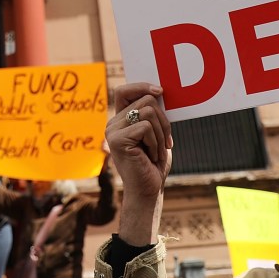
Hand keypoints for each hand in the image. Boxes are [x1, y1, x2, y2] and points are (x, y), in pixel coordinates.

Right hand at [108, 83, 172, 201]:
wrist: (148, 191)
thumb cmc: (153, 165)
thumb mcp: (155, 135)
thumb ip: (152, 114)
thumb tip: (158, 90)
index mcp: (120, 120)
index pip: (124, 90)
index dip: (141, 86)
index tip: (160, 91)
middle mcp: (113, 124)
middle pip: (145, 100)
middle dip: (163, 121)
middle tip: (165, 142)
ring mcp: (112, 132)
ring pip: (148, 112)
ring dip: (160, 133)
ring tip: (157, 151)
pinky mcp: (117, 140)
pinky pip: (145, 127)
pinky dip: (155, 142)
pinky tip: (151, 156)